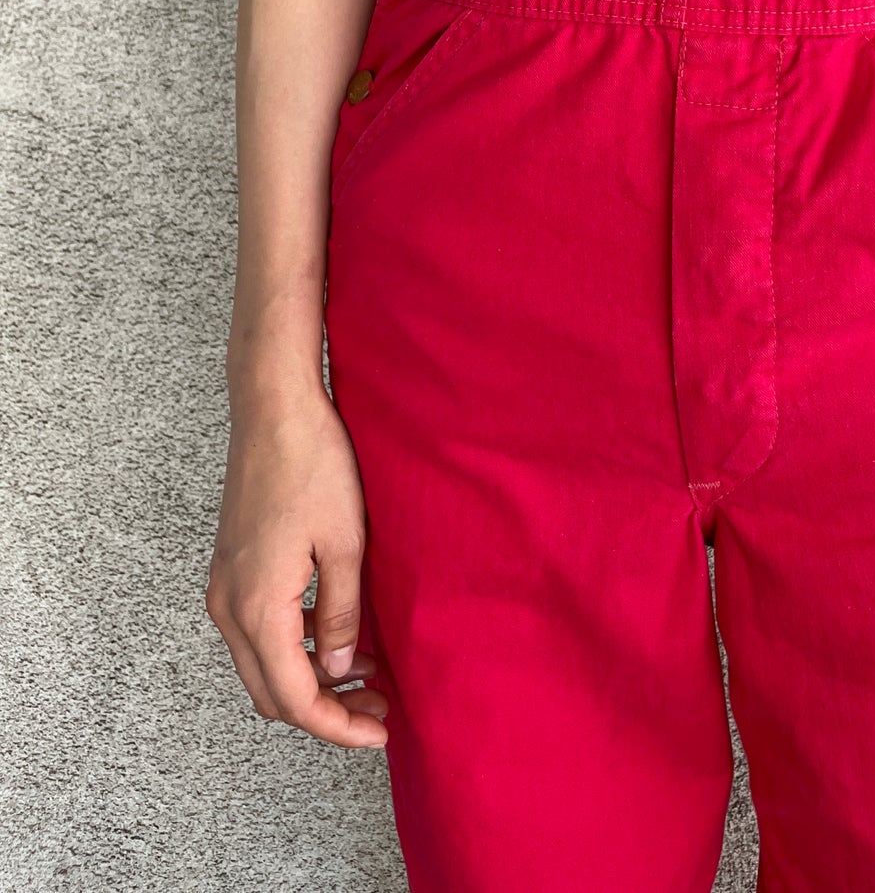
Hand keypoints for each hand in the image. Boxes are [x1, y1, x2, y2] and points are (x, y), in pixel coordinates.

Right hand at [206, 385, 387, 747]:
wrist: (274, 408)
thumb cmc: (313, 464)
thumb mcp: (346, 542)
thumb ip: (342, 613)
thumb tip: (340, 668)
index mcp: (258, 607)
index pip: (294, 698)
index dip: (338, 726)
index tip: (380, 733)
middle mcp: (229, 607)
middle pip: (272, 693)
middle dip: (326, 711)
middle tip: (381, 708)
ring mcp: (225, 588)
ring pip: (263, 666)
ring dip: (311, 680)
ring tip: (370, 674)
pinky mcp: (232, 570)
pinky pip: (259, 633)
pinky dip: (296, 649)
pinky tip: (339, 636)